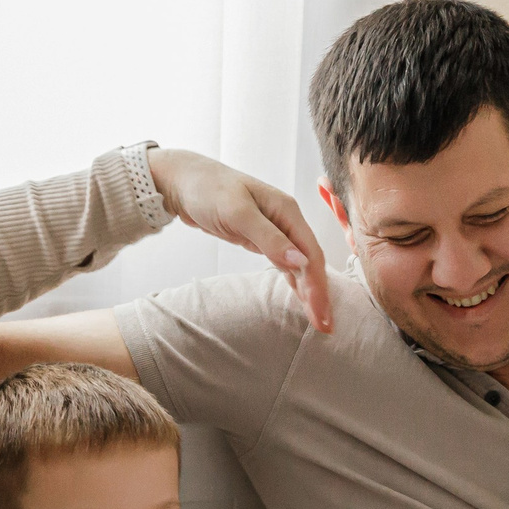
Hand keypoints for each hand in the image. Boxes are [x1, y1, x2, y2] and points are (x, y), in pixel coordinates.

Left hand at [147, 149, 333, 332]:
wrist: (183, 182)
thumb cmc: (209, 190)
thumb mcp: (238, 213)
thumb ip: (270, 238)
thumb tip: (301, 262)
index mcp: (287, 211)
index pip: (311, 254)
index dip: (318, 285)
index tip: (322, 313)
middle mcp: (286, 221)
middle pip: (310, 262)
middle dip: (318, 294)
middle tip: (324, 326)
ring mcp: (275, 231)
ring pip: (299, 266)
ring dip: (309, 292)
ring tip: (317, 320)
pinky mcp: (262, 241)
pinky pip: (285, 265)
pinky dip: (294, 283)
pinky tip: (302, 300)